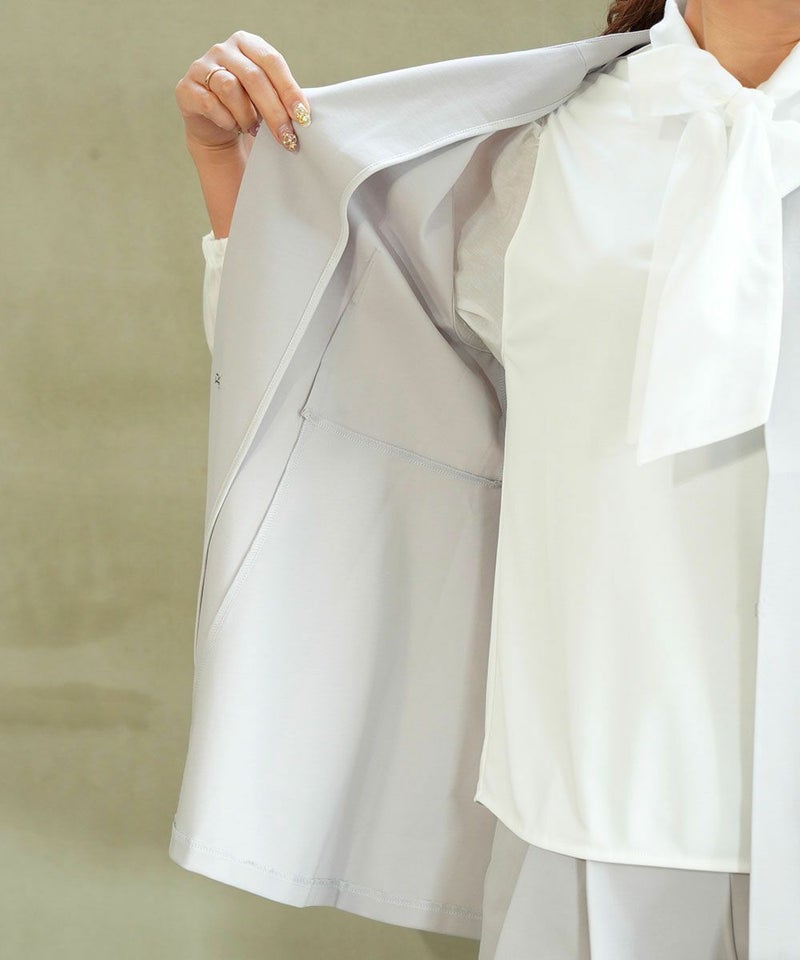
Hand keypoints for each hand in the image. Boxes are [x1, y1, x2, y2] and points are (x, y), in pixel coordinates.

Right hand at [175, 30, 311, 152]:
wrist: (217, 128)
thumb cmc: (248, 109)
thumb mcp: (268, 99)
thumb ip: (282, 98)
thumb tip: (302, 116)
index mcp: (247, 44)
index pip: (272, 61)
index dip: (289, 90)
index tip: (302, 116)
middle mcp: (223, 50)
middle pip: (254, 77)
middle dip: (274, 111)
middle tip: (286, 137)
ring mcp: (202, 67)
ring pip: (230, 88)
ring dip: (247, 116)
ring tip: (252, 129)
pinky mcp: (186, 88)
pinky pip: (210, 104)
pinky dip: (226, 120)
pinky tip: (232, 126)